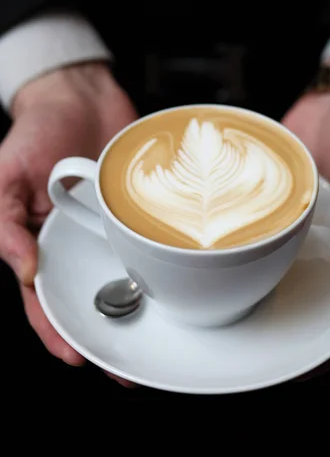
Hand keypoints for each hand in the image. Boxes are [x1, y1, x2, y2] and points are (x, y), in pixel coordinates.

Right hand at [0, 62, 137, 385]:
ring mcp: (112, 227)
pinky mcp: (140, 208)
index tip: (79, 356)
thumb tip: (25, 269)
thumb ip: (4, 223)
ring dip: (143, 304)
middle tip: (134, 363)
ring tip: (165, 332)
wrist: (79, 96)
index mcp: (41, 241)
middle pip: (91, 295)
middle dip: (110, 330)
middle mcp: (79, 240)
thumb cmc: (35, 131)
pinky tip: (182, 274)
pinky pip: (152, 236)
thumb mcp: (4, 174)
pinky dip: (165, 256)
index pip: (43, 298)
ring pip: (126, 275)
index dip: (57, 330)